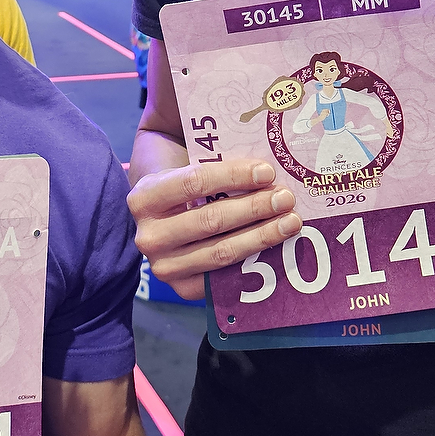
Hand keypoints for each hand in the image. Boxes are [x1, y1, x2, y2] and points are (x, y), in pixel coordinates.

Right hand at [127, 159, 299, 300]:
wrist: (161, 217)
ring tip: (290, 222)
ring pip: (221, 252)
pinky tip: (275, 246)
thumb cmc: (182, 183)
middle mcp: (149, 236)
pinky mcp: (183, 288)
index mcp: (144, 197)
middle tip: (286, 198)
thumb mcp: (182, 163)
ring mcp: (164, 266)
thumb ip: (209, 153)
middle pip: (211, 220)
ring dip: (261, 236)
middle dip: (254, 208)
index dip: (234, 176)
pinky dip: (253, 261)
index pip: (194, 183)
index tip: (267, 172)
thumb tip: (258, 146)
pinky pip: (224, 278)